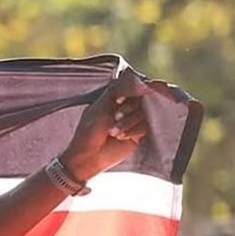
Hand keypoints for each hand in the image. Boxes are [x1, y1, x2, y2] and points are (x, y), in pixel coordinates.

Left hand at [60, 67, 150, 181]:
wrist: (88, 156)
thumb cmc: (88, 130)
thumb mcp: (100, 106)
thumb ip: (118, 90)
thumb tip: (138, 80)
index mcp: (115, 96)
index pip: (134, 85)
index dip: (138, 87)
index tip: (137, 91)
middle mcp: (126, 106)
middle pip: (142, 98)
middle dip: (129, 108)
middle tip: (116, 116)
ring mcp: (133, 119)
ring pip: (144, 113)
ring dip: (129, 122)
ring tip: (113, 132)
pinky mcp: (139, 133)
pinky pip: (146, 126)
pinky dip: (134, 130)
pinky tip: (121, 136)